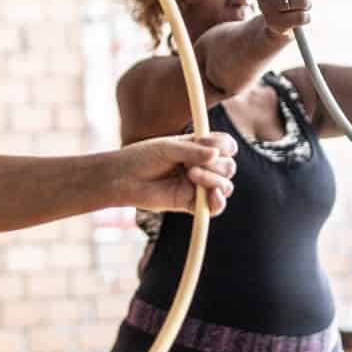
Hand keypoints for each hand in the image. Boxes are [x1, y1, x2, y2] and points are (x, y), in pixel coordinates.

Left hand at [115, 132, 237, 215]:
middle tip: (191, 163)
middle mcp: (202, 167)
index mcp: (199, 149)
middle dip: (217, 164)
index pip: (226, 146)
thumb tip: (217, 154)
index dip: (224, 145)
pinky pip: (214, 208)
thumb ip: (192, 151)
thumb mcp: (168, 148)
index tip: (210, 144)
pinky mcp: (191, 204)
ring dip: (214, 179)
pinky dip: (218, 202)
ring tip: (191, 174)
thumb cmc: (142, 158)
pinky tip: (212, 195)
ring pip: (225, 186)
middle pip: (228, 167)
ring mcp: (198, 186)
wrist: (123, 178)